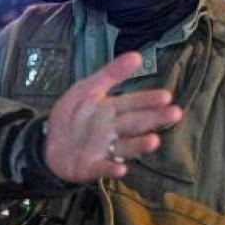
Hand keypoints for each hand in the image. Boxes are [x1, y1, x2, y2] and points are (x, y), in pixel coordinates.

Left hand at [44, 52, 182, 182]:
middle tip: (175, 113)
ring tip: (154, 141)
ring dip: (139, 145)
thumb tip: (137, 55)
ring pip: (125, 147)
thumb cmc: (74, 115)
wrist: (49, 142)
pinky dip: (111, 169)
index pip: (132, 103)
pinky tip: (121, 169)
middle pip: (135, 123)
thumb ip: (111, 74)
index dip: (147, 99)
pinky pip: (103, 168)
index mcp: (111, 110)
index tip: (166, 96)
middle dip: (154, 119)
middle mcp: (113, 130)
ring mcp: (105, 149)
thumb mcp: (87, 89)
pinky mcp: (93, 167)